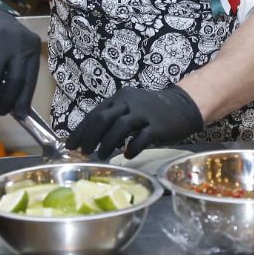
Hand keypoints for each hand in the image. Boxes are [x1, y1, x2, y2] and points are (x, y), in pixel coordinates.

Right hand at [0, 0, 39, 117]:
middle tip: (0, 111)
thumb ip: (18, 72)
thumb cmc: (3, 40)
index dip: (24, 99)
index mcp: (31, 47)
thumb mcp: (16, 51)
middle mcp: (18, 42)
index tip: (19, 115)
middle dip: (6, 101)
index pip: (30, 78)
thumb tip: (17, 106)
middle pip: (14, 80)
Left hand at [66, 86, 203, 159]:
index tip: (71, 145)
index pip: (94, 114)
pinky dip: (132, 147)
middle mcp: (129, 103)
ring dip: (107, 143)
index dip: (81, 130)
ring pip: (120, 127)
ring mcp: (144, 114)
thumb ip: (112, 119)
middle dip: (90, 137)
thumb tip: (90, 138)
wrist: (182, 106)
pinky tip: (127, 155)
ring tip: (101, 156)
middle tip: (84, 152)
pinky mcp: (158, 126)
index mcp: (119, 98)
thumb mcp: (129, 108)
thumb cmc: (151, 111)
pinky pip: (142, 137)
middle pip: (103, 118)